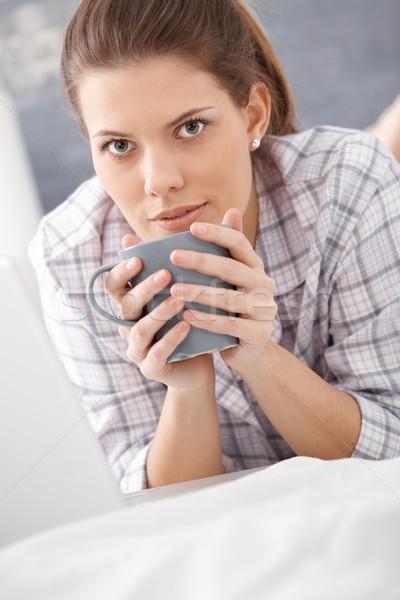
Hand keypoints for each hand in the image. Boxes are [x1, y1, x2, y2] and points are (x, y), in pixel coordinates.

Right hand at [106, 234, 214, 389]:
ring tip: (178, 299)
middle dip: (144, 288)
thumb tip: (211, 221)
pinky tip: (186, 325)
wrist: (200, 363)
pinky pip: (157, 353)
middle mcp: (130, 325)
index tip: (138, 255)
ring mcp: (138, 349)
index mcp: (134, 305)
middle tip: (166, 274)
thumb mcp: (190, 291)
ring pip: (139, 329)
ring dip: (157, 312)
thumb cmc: (193, 321)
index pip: (114, 285)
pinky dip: (170, 338)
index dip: (121, 271)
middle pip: (126, 305)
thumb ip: (195, 261)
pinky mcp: (151, 368)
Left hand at [170, 208, 276, 371]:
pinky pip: (229, 325)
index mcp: (256, 267)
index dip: (218, 234)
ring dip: (199, 293)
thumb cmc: (232, 310)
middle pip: (231, 269)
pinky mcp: (259, 333)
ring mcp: (264, 310)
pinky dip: (207, 320)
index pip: (239, 243)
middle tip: (174, 256)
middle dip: (201, 261)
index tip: (193, 228)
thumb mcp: (229, 282)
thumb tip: (231, 209)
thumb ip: (226, 251)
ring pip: (228, 298)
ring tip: (174, 290)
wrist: (248, 350)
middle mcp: (264, 285)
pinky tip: (187, 316)